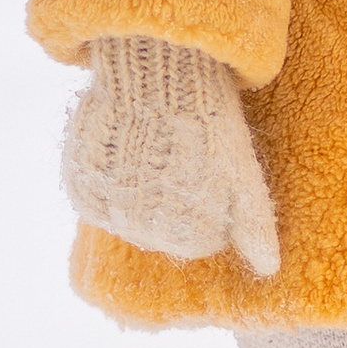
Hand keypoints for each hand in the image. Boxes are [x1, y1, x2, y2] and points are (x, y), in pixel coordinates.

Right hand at [62, 34, 280, 276]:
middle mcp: (142, 235)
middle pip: (163, 235)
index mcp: (186, 237)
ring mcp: (106, 213)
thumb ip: (254, 227)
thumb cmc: (210, 127)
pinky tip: (124, 153)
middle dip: (175, 202)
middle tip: (182, 159)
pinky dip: (109, 181)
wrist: (155, 77)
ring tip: (154, 152)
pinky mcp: (78, 189)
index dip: (212, 207)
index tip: (213, 173)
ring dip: (140, 193)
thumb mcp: (244, 175)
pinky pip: (97, 201)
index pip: (201, 243)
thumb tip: (268, 270)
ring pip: (129, 219)